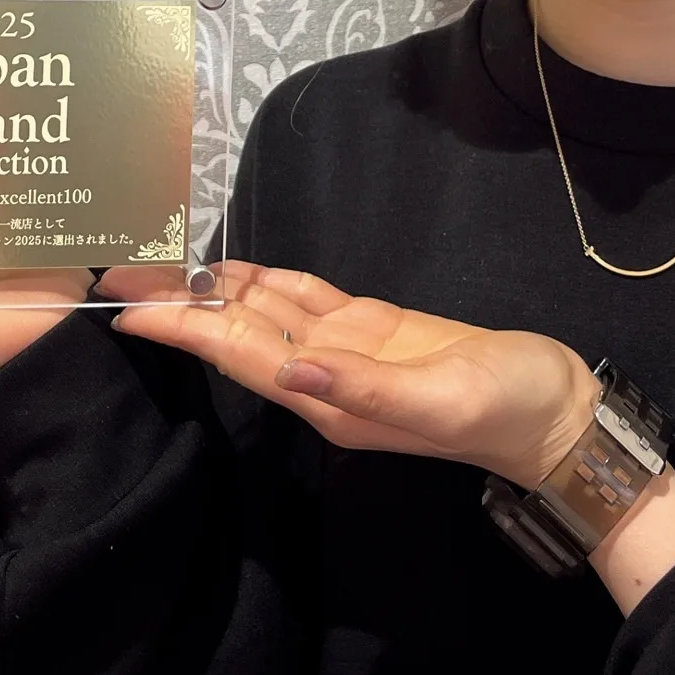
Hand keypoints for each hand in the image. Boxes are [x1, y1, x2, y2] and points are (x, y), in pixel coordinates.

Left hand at [103, 260, 598, 487]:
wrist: (557, 412)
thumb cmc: (504, 409)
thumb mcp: (440, 400)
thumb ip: (365, 391)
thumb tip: (290, 371)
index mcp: (330, 399)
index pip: (239, 356)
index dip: (183, 329)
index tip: (127, 309)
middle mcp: (324, 377)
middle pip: (237, 333)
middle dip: (180, 304)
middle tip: (117, 272)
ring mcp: (348, 353)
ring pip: (264, 314)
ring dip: (213, 290)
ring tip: (158, 263)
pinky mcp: (376, 330)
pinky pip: (306, 302)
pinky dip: (268, 282)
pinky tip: (238, 269)